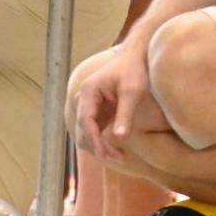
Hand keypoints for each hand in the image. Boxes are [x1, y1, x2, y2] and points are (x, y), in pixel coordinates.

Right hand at [67, 43, 161, 163]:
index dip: (94, 140)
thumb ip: (125, 113)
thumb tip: (119, 137)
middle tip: (118, 158)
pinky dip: (102, 142)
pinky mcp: (97, 111)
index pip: (85, 121)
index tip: (106, 154)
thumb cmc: (133, 70)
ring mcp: (89, 106)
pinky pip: (94, 131)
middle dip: (97, 147)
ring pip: (86, 134)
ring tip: (118, 156)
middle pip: (82, 130)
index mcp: (88, 92)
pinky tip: (116, 150)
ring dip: (98, 147)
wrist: (134, 57)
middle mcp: (84, 100)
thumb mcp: (132, 91)